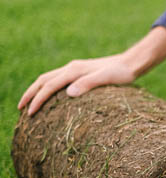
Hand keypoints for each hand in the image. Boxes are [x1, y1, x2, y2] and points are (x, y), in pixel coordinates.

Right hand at [18, 26, 165, 115]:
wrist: (132, 63)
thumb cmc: (122, 73)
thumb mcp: (106, 79)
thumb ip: (88, 84)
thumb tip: (68, 93)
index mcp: (74, 70)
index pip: (49, 86)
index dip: (38, 99)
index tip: (30, 113)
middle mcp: (72, 68)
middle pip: (43, 80)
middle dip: (30, 94)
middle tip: (21, 109)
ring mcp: (76, 69)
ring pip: (49, 78)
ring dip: (37, 90)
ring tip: (30, 104)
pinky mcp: (81, 73)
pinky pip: (58, 80)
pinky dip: (48, 88)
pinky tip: (51, 98)